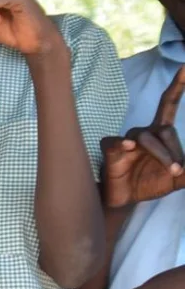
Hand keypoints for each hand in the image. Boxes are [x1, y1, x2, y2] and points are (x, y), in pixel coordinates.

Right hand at [102, 63, 184, 208]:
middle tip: (180, 171)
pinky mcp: (110, 150)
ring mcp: (126, 141)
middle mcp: (143, 133)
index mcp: (159, 134)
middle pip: (164, 130)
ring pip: (146, 138)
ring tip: (172, 171)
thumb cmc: (150, 184)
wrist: (126, 202)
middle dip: (175, 150)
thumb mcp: (180, 178)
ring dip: (162, 154)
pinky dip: (122, 144)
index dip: (177, 86)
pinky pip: (116, 142)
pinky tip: (128, 147)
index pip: (168, 104)